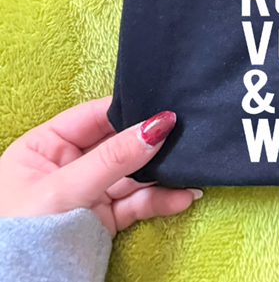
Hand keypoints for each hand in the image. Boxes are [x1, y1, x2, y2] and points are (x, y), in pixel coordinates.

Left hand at [0, 96, 200, 236]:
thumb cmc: (22, 234)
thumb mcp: (65, 189)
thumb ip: (113, 157)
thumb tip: (157, 125)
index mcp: (44, 146)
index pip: (93, 117)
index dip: (128, 111)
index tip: (163, 109)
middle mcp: (67, 165)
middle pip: (118, 144)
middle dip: (151, 143)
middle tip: (184, 136)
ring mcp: (87, 192)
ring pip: (132, 174)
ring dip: (162, 173)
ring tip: (190, 170)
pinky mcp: (102, 219)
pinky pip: (136, 202)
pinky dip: (160, 199)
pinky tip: (181, 196)